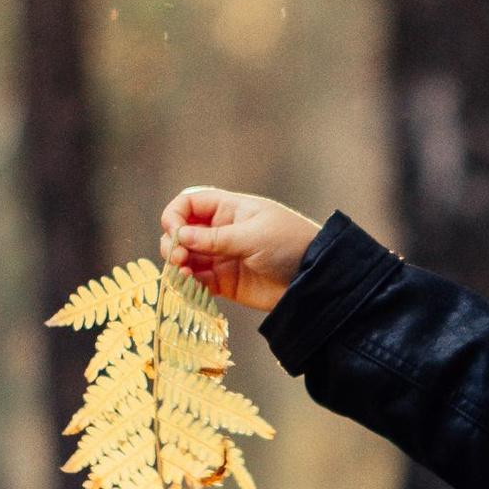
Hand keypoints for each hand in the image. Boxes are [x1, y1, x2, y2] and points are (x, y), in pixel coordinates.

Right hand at [159, 183, 320, 311]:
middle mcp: (222, 231)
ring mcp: (222, 257)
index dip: (175, 215)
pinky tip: (187, 285)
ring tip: (182, 272)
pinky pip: (197, 281)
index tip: (176, 232)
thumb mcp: (253, 236)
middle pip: (182, 232)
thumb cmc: (290, 245)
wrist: (314, 279)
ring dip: (177, 264)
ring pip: (186, 257)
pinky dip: (187, 283)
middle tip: (179, 257)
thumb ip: (216, 238)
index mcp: (229, 210)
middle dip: (173, 242)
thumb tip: (180, 236)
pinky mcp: (225, 282)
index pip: (190, 204)